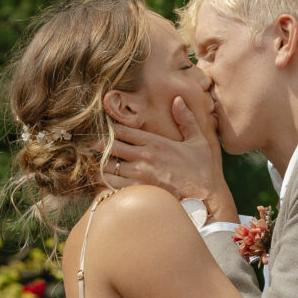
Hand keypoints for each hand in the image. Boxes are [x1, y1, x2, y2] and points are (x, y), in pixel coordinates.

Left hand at [101, 96, 220, 201]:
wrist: (206, 198)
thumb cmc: (202, 171)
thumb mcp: (198, 141)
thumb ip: (186, 119)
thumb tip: (178, 99)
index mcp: (155, 142)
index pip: (121, 131)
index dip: (109, 129)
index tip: (104, 129)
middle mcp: (143, 157)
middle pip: (109, 147)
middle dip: (99, 145)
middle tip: (92, 145)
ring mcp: (139, 176)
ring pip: (107, 167)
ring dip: (102, 165)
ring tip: (101, 164)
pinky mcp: (138, 192)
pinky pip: (112, 186)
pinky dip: (107, 182)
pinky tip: (109, 181)